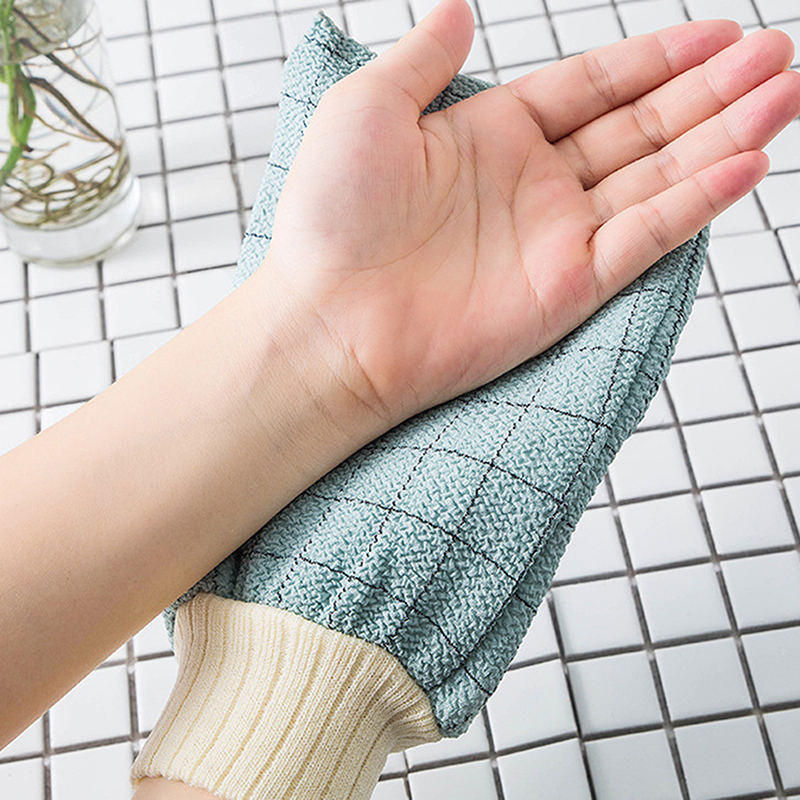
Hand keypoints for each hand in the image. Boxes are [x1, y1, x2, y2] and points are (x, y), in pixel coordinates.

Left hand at [261, 0, 799, 425]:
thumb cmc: (330, 219)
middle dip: (711, 92)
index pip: (594, 88)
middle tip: (777, 55)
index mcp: (491, 137)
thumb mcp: (367, 108)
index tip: (720, 34)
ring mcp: (555, 238)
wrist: (328, 322)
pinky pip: (646, 238)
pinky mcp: (569, 288)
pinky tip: (748, 163)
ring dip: (725, 137)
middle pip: (642, 128)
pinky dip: (698, 202)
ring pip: (659, 177)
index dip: (658, 59)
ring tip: (785, 94)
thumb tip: (458, 6)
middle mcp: (532, 186)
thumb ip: (422, 58)